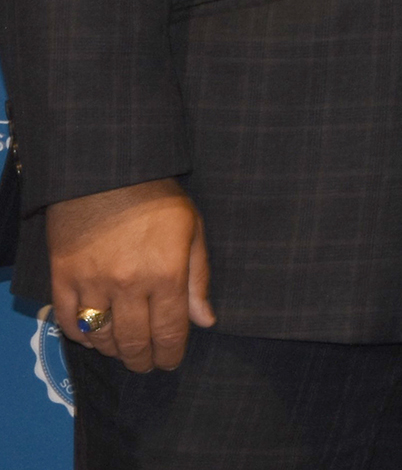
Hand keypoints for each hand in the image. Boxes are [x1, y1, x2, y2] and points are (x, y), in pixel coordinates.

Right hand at [47, 178, 213, 372]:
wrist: (107, 171)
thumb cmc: (157, 198)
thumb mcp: (192, 230)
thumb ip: (198, 278)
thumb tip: (205, 321)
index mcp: (166, 274)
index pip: (170, 331)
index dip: (170, 354)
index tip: (170, 362)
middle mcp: (129, 285)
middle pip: (134, 342)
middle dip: (143, 360)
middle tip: (147, 364)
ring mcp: (92, 283)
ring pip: (100, 337)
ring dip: (113, 352)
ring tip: (123, 352)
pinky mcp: (62, 277)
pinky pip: (68, 321)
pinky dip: (79, 335)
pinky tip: (92, 336)